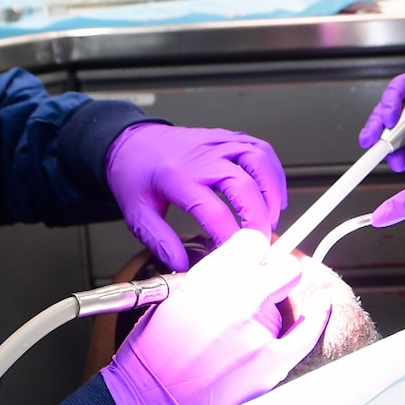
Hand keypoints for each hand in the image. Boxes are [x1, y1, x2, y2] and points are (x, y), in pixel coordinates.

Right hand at [101, 229, 329, 404]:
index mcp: (208, 277)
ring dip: (276, 310)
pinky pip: (307, 333)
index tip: (257, 261)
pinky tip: (319, 310)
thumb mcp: (173, 297)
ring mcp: (255, 330)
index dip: (257, 252)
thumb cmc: (153, 355)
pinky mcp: (268, 362)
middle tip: (270, 284)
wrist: (149, 402)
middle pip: (285, 266)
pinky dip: (316, 320)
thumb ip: (212, 278)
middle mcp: (235, 297)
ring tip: (245, 334)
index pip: (254, 242)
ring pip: (290, 302)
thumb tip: (241, 269)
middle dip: (279, 272)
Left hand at [107, 124, 286, 270]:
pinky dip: (272, 172)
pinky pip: (260, 149)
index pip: (212, 210)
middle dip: (258, 218)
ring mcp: (217, 144)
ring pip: (258, 160)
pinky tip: (272, 193)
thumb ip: (159, 241)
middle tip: (260, 242)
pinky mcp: (227, 139)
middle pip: (243, 185)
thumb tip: (182, 265)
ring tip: (272, 218)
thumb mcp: (136, 213)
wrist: (132, 140)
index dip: (229, 236)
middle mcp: (201, 157)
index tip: (234, 255)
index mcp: (176, 177)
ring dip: (272, 192)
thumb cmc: (135, 174)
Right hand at [358, 68, 404, 171]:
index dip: (392, 99)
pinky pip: (395, 149)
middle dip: (378, 123)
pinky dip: (394, 157)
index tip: (391, 115)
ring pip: (386, 129)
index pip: (403, 86)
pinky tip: (400, 163)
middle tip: (375, 138)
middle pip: (388, 108)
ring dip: (382, 143)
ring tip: (391, 156)